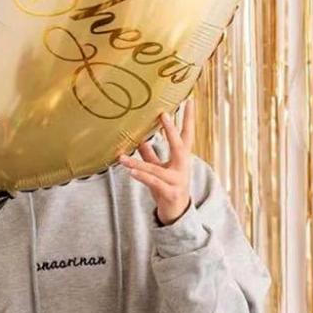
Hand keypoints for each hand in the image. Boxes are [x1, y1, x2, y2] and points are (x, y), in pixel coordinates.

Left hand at [119, 99, 194, 224]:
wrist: (177, 213)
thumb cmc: (167, 186)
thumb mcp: (159, 168)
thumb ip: (150, 153)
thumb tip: (139, 138)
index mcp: (181, 158)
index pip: (186, 134)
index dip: (188, 118)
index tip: (189, 100)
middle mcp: (183, 167)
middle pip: (179, 146)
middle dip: (171, 130)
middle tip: (164, 114)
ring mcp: (177, 181)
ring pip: (156, 168)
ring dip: (138, 162)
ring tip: (123, 156)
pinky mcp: (170, 193)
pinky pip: (153, 182)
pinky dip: (141, 176)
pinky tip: (130, 171)